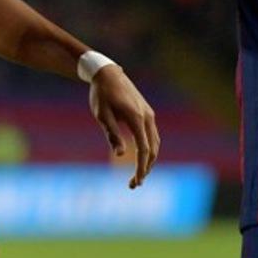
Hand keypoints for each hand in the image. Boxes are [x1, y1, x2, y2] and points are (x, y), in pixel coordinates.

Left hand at [88, 65, 159, 188]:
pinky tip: (142, 158)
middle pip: (153, 149)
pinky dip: (150, 149)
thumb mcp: (102, 115)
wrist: (108, 73)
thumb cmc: (101, 94)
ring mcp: (149, 114)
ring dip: (149, 160)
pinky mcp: (147, 112)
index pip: (143, 149)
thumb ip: (112, 135)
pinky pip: (153, 135)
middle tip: (134, 184)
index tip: (136, 181)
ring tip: (139, 175)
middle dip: (146, 168)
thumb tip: (121, 155)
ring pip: (155, 143)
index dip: (141, 168)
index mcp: (136, 118)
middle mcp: (147, 117)